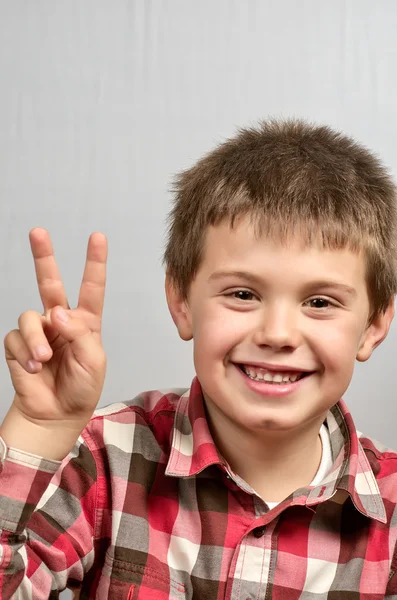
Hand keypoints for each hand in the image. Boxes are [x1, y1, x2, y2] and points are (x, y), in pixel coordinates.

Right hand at [4, 228, 107, 429]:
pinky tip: (34, 368)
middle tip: (38, 232)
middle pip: (49, 282)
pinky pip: (16, 338)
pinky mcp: (19, 344)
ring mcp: (39, 331)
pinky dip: (25, 354)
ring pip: (30, 315)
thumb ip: (79, 333)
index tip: (97, 237)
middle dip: (43, 256)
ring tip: (44, 359)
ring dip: (36, 338)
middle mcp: (60, 320)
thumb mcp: (93, 360)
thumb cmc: (82, 386)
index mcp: (85, 321)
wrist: (58, 413)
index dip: (94, 262)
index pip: (91, 287)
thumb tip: (57, 311)